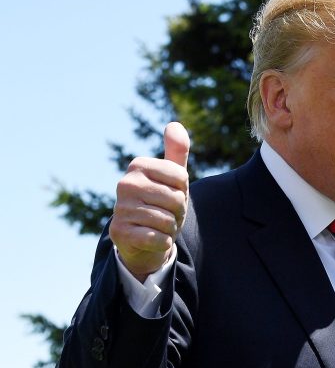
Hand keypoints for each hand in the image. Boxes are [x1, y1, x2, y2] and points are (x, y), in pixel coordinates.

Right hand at [110, 122, 189, 281]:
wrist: (144, 238)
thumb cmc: (162, 203)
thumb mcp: (172, 177)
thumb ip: (177, 151)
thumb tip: (174, 124)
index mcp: (138, 165)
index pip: (182, 178)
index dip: (183, 191)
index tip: (171, 194)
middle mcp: (125, 184)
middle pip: (176, 199)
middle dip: (178, 212)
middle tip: (166, 214)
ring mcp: (120, 208)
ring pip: (167, 220)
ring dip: (170, 228)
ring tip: (158, 226)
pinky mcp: (119, 232)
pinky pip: (158, 238)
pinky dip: (162, 242)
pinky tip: (152, 239)